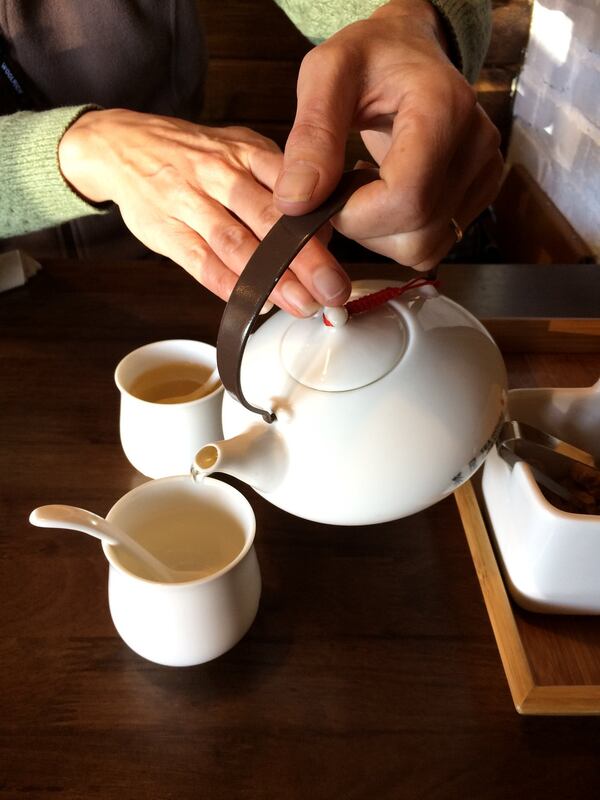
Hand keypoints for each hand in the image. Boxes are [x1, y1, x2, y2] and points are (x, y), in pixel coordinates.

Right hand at [58, 109, 349, 315]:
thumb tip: (324, 229)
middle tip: (332, 289)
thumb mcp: (240, 149)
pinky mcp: (166, 232)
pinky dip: (229, 286)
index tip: (343, 252)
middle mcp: (219, 173)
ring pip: (236, 244)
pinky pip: (201, 263)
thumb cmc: (194, 155)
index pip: (290, 186)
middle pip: (268, 218)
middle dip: (305, 258)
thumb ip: (280, 186)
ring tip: (302, 304)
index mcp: (246, 150)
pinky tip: (255, 304)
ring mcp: (189, 202)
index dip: (319, 223)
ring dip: (271, 279)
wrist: (122, 145)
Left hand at [274, 0, 502, 270]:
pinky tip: (384, 196)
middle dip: (363, 227)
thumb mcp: (326, 74)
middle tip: (338, 189)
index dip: (355, 215)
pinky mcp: (480, 193)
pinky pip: (434, 245)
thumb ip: (311, 136)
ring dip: (379, 236)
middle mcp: (476, 144)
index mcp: (444, 108)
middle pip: (416, 233)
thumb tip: (296, 202)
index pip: (406, 198)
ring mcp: (484, 172)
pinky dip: (399, 236)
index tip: (325, 195)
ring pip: (425, 248)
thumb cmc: (369, 57)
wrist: (410, 50)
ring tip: (362, 189)